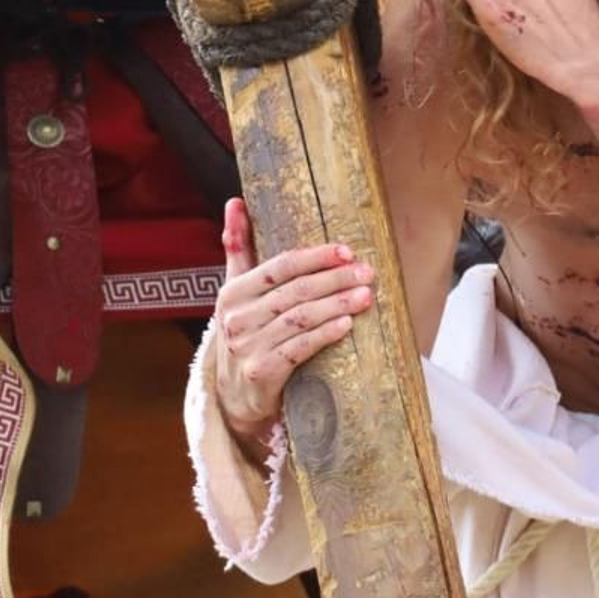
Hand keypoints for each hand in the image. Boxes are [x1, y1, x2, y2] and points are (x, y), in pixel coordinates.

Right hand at [212, 197, 372, 446]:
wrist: (233, 396)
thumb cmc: (243, 333)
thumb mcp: (235, 291)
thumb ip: (237, 247)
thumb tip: (235, 201)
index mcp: (232, 292)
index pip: (279, 266)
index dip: (315, 257)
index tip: (346, 251)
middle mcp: (237, 318)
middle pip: (295, 291)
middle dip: (334, 279)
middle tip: (366, 272)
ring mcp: (248, 346)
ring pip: (300, 318)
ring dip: (337, 304)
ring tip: (365, 295)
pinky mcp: (262, 372)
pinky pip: (299, 348)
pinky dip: (324, 334)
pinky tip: (346, 325)